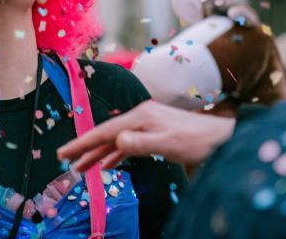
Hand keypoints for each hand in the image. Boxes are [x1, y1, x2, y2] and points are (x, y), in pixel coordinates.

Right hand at [57, 100, 234, 170]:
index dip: (82, 142)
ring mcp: (146, 124)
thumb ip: (140, 143)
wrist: (222, 138)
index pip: (104, 131)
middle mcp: (139, 117)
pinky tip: (107, 164)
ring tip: (81, 167)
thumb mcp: (167, 144)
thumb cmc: (196, 142)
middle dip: (85, 147)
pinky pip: (127, 143)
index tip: (63, 152)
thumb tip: (117, 141)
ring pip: (115, 140)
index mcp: (139, 117)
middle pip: (106, 134)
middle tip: (65, 159)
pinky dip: (115, 154)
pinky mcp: (153, 132)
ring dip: (98, 154)